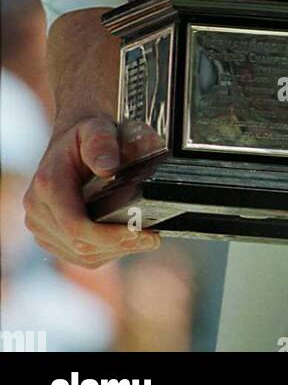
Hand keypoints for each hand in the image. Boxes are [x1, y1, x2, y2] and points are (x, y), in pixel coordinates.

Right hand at [24, 115, 160, 268]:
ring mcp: (40, 225)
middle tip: (152, 237)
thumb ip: (102, 144)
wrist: (72, 140)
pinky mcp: (49, 236)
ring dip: (115, 251)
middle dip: (119, 245)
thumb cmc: (87, 134)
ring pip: (80, 255)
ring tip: (143, 239)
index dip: (109, 236)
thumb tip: (108, 168)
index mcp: (48, 184)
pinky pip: (78, 255)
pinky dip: (105, 252)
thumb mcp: (98, 129)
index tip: (139, 232)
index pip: (76, 225)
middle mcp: (37, 208)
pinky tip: (125, 242)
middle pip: (80, 245)